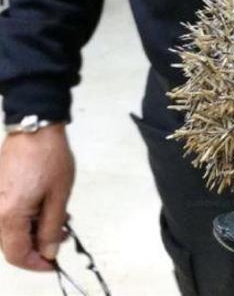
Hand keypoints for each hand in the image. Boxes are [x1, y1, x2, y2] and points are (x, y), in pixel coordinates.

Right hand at [0, 124, 73, 270]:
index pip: (17, 254)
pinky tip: (47, 209)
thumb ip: (53, 227)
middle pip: (12, 245)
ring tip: (60, 219)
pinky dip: (27, 219)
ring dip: (35, 231)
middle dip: (38, 246)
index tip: (54, 263)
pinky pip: (9, 216)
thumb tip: (50, 251)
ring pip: (11, 231)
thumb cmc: (48, 157)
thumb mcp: (59, 196)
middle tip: (62, 236)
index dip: (37, 264)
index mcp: (9, 214)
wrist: (35, 131)